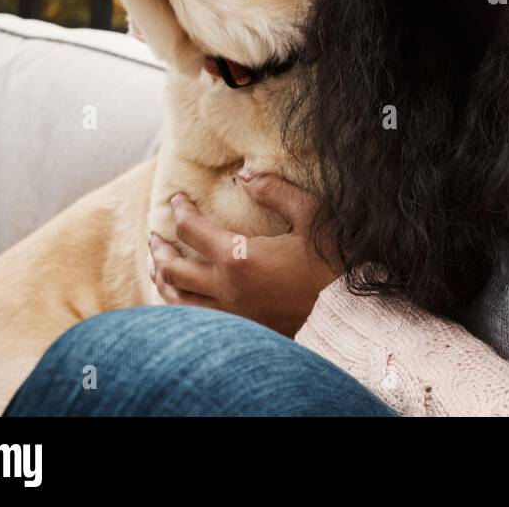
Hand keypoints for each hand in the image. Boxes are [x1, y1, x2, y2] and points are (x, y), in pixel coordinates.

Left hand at [147, 173, 338, 336]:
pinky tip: (183, 304)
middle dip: (161, 249)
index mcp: (238, 257)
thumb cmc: (335, 261)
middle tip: (156, 237)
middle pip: (175, 269)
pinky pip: (198, 322)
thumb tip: (244, 175)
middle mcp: (226, 290)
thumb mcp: (311, 214)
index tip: (176, 199)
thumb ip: (275, 191)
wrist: (352, 313)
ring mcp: (233, 316)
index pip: (192, 229)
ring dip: (164, 282)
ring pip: (179, 302)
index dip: (179, 210)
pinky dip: (181, 309)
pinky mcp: (244, 332)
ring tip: (159, 269)